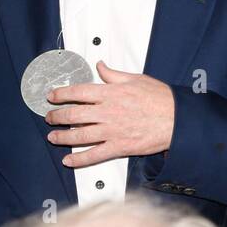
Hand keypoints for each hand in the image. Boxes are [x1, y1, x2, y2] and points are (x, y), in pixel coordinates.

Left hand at [46, 62, 175, 165]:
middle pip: (73, 115)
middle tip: (49, 117)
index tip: (52, 96)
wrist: (177, 119)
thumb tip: (100, 66)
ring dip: (62, 137)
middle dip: (56, 116)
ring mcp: (112, 131)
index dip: (61, 94)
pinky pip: (93, 155)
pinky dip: (78, 159)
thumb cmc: (160, 98)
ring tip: (53, 137)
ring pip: (79, 135)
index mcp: (111, 93)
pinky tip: (68, 160)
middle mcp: (108, 112)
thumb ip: (114, 74)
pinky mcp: (119, 146)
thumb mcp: (137, 79)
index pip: (78, 92)